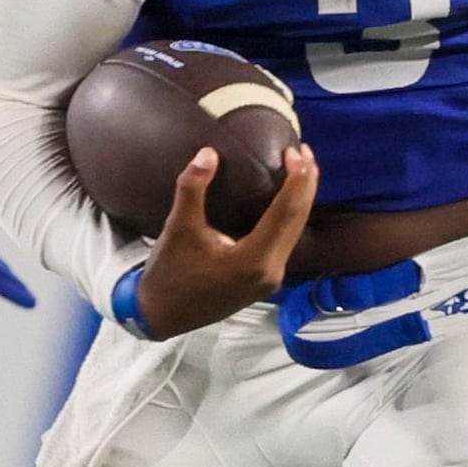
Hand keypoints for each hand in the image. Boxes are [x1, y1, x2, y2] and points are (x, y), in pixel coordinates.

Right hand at [125, 141, 314, 337]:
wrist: (162, 315)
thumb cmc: (169, 274)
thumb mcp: (178, 228)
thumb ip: (192, 188)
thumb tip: (209, 153)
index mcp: (253, 260)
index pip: (286, 212)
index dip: (296, 179)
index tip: (296, 152)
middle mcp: (270, 271)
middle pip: (298, 220)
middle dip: (306, 184)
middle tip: (304, 151)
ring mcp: (270, 278)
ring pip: (295, 231)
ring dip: (301, 199)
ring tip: (301, 168)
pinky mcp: (264, 280)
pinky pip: (286, 240)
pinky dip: (289, 215)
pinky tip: (285, 197)